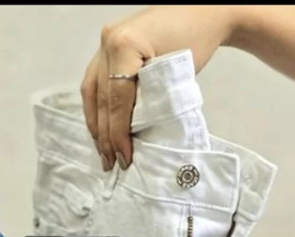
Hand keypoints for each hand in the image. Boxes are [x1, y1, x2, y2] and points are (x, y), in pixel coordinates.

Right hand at [80, 5, 241, 170]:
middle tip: (110, 163)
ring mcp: (105, 43)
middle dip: (105, 135)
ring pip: (91, 92)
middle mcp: (108, 41)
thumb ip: (151, 104)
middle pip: (100, 99)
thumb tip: (134, 139)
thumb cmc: (197, 39)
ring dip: (96, 124)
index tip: (123, 158)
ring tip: (103, 151)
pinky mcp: (108, 49)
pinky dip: (97, 108)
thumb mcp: (175, 75)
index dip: (118, 134)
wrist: (204, 11)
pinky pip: (95, 83)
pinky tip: (101, 128)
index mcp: (124, 45)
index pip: (116, 100)